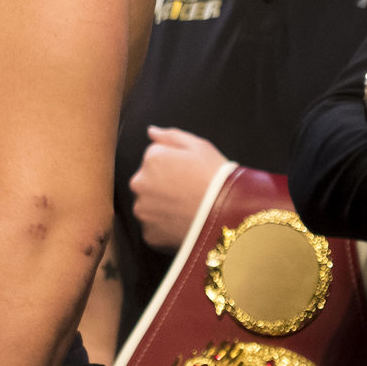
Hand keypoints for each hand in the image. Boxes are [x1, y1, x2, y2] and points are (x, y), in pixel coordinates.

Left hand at [130, 127, 228, 250]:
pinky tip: (184, 225)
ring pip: (148, 207)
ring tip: (187, 211)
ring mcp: (142, 211)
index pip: (154, 160)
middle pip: (147, 184)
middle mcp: (139, 184)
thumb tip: (151, 131)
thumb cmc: (216, 178)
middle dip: (163, 188)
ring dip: (162, 208)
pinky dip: (165, 228)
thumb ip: (171, 136)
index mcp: (151, 159)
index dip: (174, 168)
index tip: (189, 176)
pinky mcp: (149, 234)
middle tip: (189, 194)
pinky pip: (154, 229)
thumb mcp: (199, 147)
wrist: (227, 215)